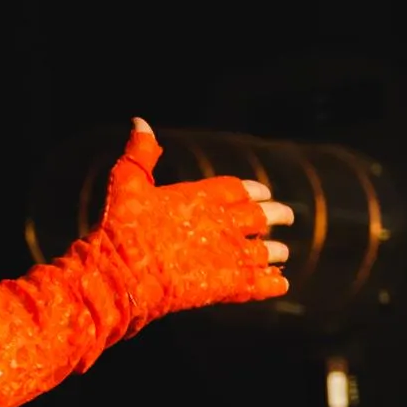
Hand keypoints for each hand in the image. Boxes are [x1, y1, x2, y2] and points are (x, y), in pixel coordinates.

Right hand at [88, 119, 290, 319]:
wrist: (122, 274)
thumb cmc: (120, 228)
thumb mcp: (126, 182)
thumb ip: (140, 153)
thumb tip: (139, 121)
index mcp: (202, 196)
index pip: (238, 189)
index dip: (252, 191)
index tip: (262, 193)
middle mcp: (222, 223)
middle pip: (260, 216)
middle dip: (276, 216)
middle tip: (286, 217)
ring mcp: (228, 255)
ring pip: (266, 252)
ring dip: (276, 253)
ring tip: (282, 254)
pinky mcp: (229, 285)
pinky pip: (261, 285)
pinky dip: (273, 284)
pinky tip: (281, 284)